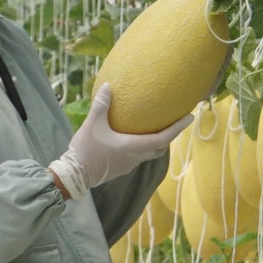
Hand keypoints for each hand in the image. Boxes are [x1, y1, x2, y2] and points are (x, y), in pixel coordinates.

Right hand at [48, 85, 191, 199]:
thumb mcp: (92, 125)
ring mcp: (129, 165)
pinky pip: (138, 156)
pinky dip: (143, 146)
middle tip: (175, 121)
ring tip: (156, 127)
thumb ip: (101, 105)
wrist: (72, 177)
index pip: (164, 137)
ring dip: (156, 141)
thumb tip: (108, 86)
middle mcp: (136, 157)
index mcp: (134, 147)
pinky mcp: (121, 168)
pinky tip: (133, 138)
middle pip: (160, 147)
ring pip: (150, 153)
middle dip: (170, 135)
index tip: (190, 117)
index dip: (178, 127)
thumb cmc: (85, 150)